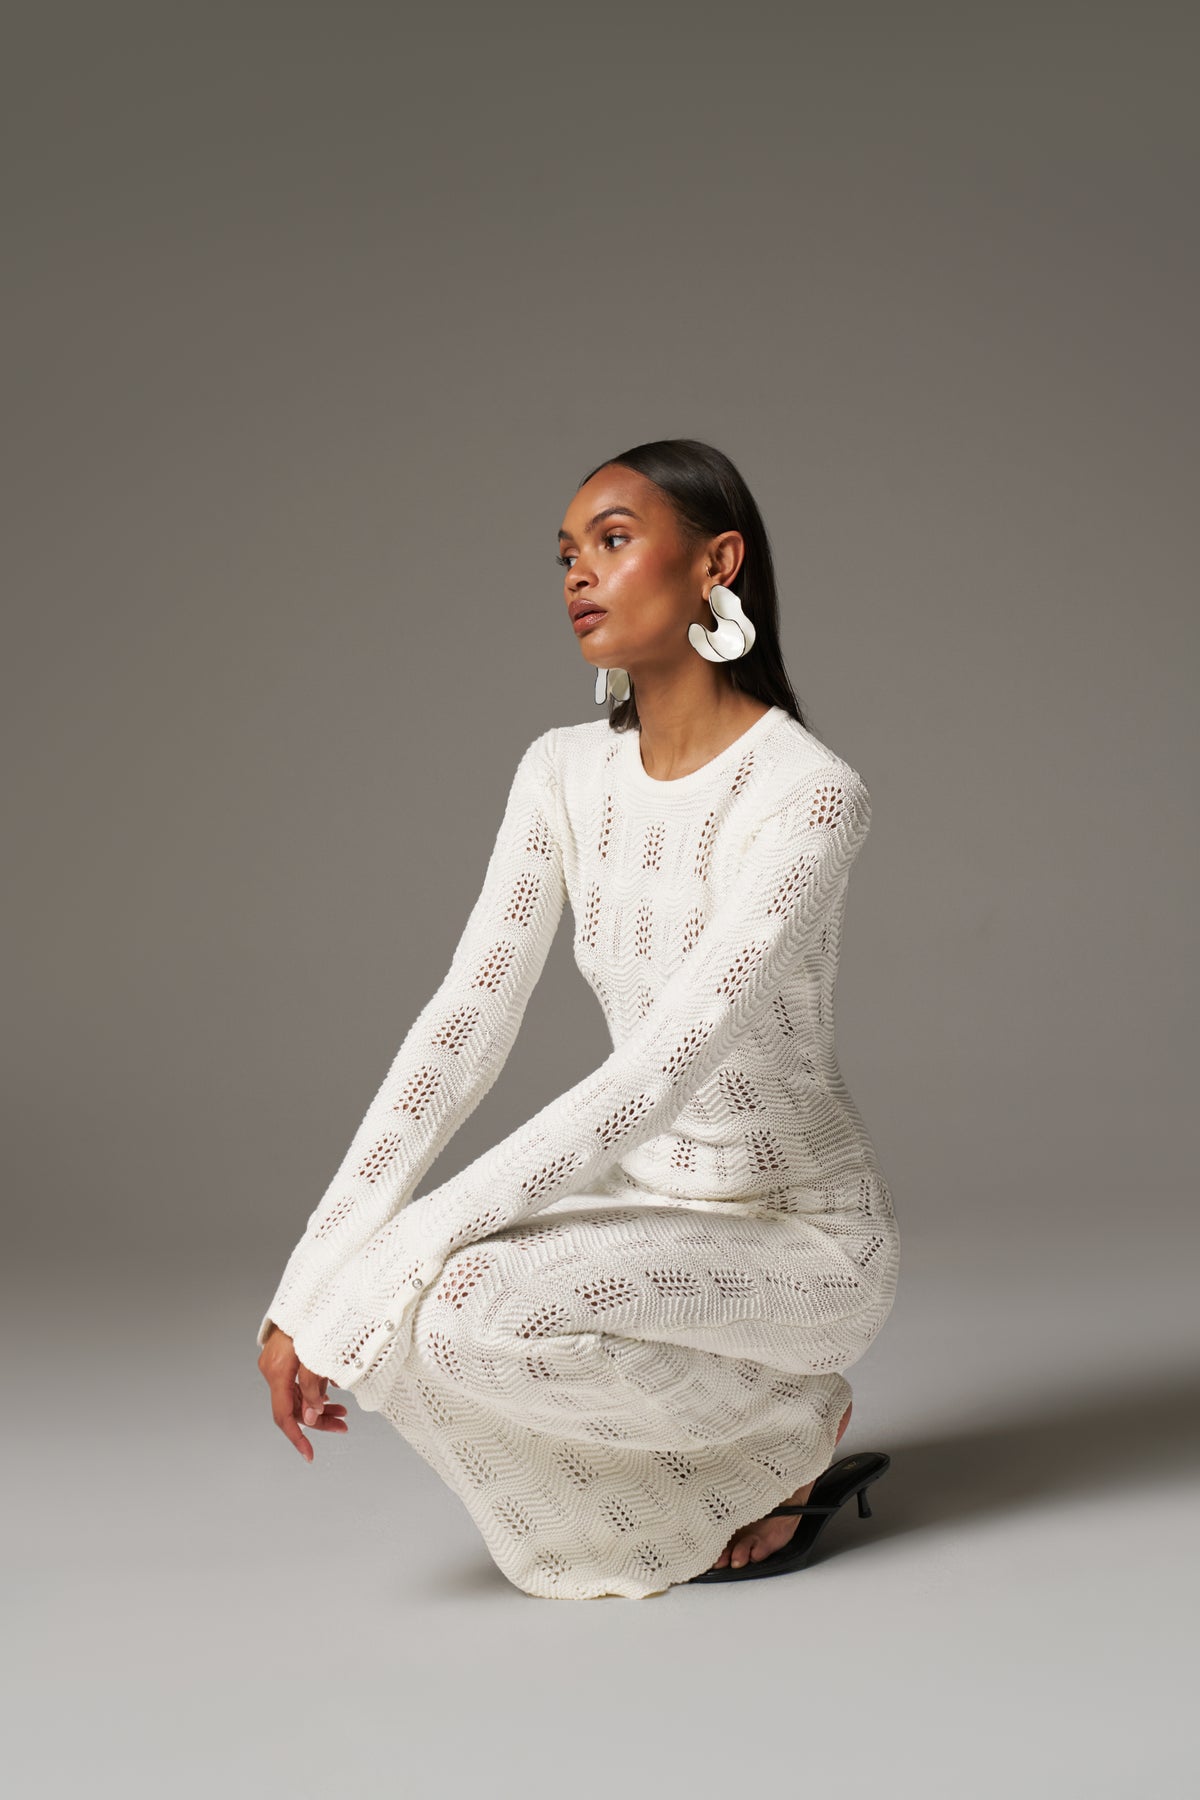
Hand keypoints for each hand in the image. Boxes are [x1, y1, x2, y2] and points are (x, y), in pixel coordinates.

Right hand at [258, 1321, 348, 1461]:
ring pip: (298, 1395)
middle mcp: (272, 1368)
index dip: (297, 1439)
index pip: (284, 1416)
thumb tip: (312, 1417)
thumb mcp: (317, 1356)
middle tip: (344, 1427)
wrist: (312, 1291)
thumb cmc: (315, 1318)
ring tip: (344, 1412)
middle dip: (319, 1420)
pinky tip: (332, 1394)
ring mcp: (277, 1362)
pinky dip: (315, 1390)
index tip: (310, 1455)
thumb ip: (313, 1388)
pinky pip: (298, 1382)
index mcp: (277, 1371)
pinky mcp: (286, 1356)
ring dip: (320, 1406)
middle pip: (293, 1407)